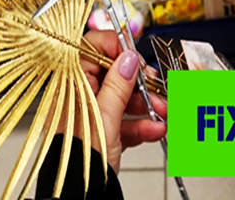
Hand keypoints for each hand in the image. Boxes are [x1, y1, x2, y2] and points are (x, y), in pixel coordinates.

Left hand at [81, 30, 167, 171]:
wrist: (79, 196)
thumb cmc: (79, 158)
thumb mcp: (104, 117)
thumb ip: (117, 85)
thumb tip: (128, 59)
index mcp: (70, 83)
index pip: (91, 48)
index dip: (115, 50)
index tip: (136, 59)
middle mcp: (78, 95)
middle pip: (111, 75)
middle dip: (139, 82)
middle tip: (155, 86)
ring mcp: (90, 114)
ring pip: (121, 99)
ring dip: (146, 105)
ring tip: (163, 110)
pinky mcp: (101, 133)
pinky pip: (122, 121)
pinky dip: (140, 125)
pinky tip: (155, 128)